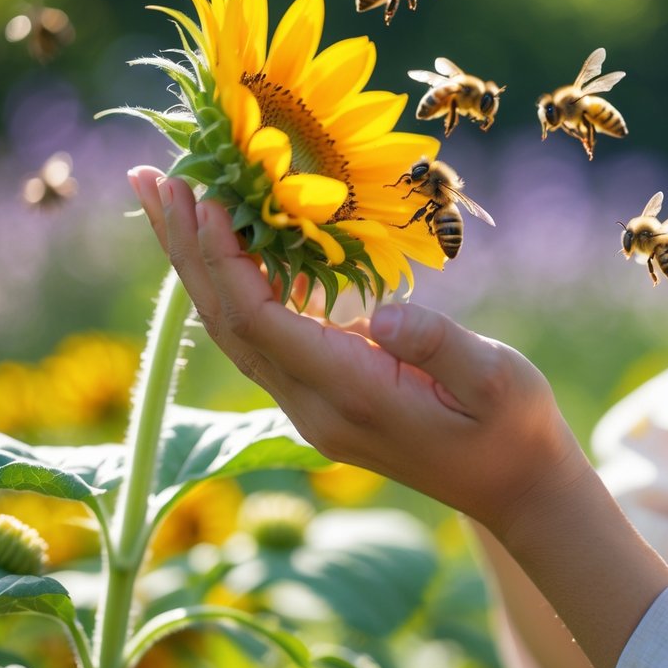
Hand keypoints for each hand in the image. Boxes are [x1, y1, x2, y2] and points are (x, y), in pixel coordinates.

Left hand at [127, 167, 589, 539]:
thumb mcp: (497, 380)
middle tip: (152, 179)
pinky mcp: (323, 399)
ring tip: (172, 202)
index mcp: (351, 396)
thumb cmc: (513, 426)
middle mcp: (315, 407)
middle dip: (186, 252)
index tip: (205, 196)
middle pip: (226, 324)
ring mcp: (313, 407)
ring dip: (199, 267)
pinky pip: (264, 337)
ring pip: (235, 331)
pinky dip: (238, 286)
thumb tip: (380, 311)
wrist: (514, 488)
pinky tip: (234, 247)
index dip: (226, 260)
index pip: (261, 322)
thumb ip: (438, 345)